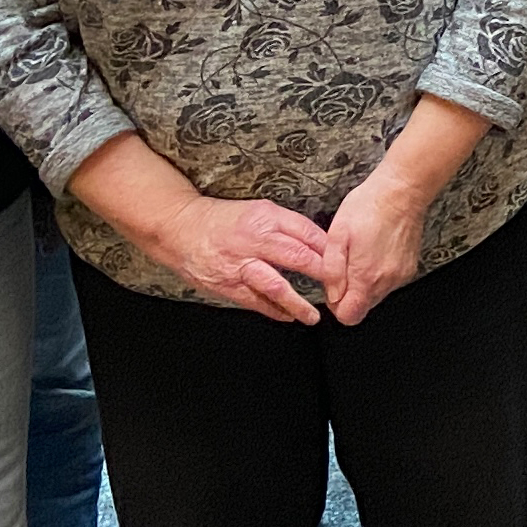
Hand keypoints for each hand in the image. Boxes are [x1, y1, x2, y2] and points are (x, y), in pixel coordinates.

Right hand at [140, 194, 332, 322]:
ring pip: (275, 285)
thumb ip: (289, 227)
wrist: (181, 229)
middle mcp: (254, 241)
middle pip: (296, 257)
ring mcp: (239, 265)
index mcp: (266, 218)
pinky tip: (288, 316)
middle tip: (340, 288)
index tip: (345, 263)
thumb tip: (322, 244)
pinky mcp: (226, 285)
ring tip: (313, 316)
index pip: (307, 233)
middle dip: (322, 274)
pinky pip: (254, 301)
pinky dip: (274, 311)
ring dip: (298, 303)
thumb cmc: (225, 219)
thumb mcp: (260, 210)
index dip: (329, 250)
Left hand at [323, 158, 442, 326]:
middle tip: (347, 263)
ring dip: (365, 282)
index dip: (337, 305)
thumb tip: (332, 295)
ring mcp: (401, 276)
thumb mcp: (336, 235)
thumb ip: (332, 271)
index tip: (335, 287)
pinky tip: (375, 251)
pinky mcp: (409, 268)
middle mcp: (387, 280)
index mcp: (366, 275)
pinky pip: (389, 282)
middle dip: (350, 292)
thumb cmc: (369, 207)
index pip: (349, 316)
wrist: (402, 191)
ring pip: (375, 295)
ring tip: (362, 253)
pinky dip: (379, 273)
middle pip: (363, 307)